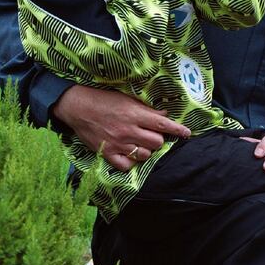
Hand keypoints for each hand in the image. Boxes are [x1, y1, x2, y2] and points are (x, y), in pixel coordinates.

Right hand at [52, 85, 190, 171]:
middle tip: (152, 134)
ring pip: (145, 155)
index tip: (187, 133)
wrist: (77, 107)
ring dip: (147, 150)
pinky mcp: (107, 153)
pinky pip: (126, 166)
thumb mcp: (127, 99)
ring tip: (141, 142)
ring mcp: (118, 144)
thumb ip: (146, 109)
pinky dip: (131, 162)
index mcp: (135, 115)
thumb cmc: (103, 99)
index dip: (177, 130)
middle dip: (159, 139)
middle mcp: (128, 131)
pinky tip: (130, 154)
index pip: (162, 124)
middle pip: (156, 142)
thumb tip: (164, 115)